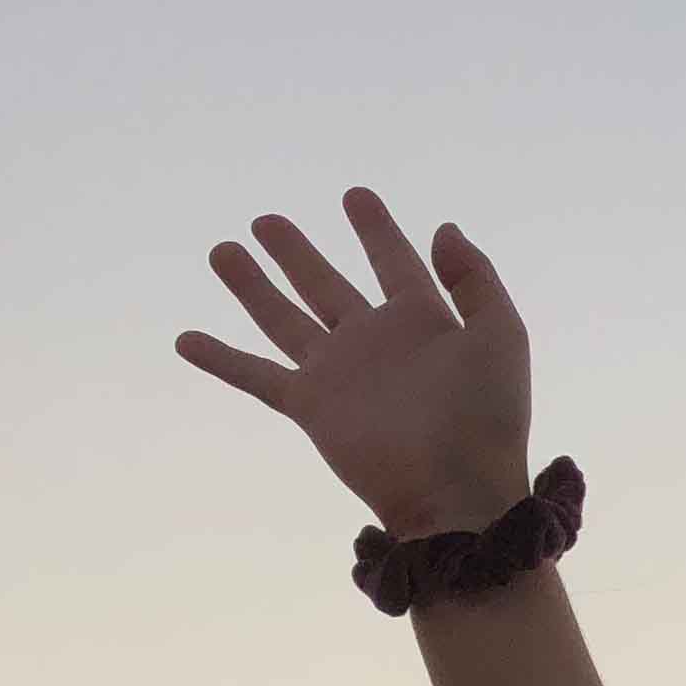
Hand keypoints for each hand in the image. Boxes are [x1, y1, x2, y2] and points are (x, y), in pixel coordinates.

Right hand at [177, 190, 535, 535]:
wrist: (459, 491)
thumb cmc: (489, 418)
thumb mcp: (501, 334)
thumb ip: (474, 277)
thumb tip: (442, 226)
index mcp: (422, 321)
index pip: (394, 261)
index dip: (375, 228)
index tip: (355, 195)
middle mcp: (374, 342)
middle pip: (325, 285)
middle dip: (296, 253)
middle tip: (266, 219)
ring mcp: (339, 374)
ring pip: (284, 318)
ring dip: (252, 286)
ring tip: (223, 250)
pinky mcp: (312, 407)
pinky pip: (257, 376)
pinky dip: (220, 359)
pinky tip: (185, 338)